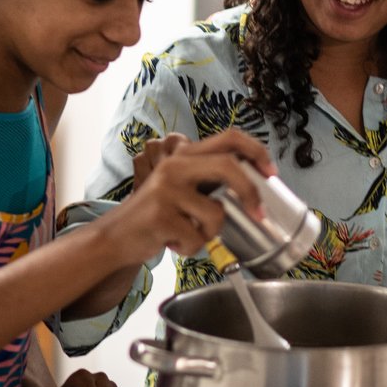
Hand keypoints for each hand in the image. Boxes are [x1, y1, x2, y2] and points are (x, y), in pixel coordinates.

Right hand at [104, 129, 276, 263]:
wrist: (116, 236)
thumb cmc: (156, 215)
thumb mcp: (181, 188)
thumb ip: (209, 180)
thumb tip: (255, 185)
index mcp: (185, 156)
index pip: (229, 137)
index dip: (256, 151)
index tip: (271, 173)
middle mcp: (175, 166)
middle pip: (228, 166)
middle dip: (251, 192)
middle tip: (258, 214)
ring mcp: (166, 189)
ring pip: (216, 214)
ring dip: (209, 234)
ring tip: (188, 234)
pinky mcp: (160, 215)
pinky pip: (197, 238)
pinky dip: (191, 248)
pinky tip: (173, 242)